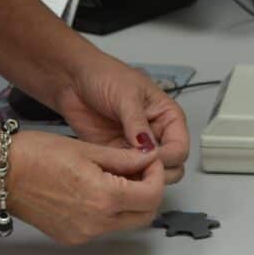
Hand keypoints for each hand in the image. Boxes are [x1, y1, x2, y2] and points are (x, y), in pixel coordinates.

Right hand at [9, 130, 164, 244]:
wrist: (1, 173)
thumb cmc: (37, 155)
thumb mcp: (89, 149)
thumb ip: (125, 158)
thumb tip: (150, 157)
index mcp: (104, 197)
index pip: (152, 195)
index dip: (157, 175)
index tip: (150, 160)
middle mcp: (96, 222)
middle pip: (145, 215)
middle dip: (150, 191)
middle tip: (141, 169)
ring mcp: (83, 233)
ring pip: (125, 223)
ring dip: (131, 201)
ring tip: (118, 176)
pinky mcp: (72, 237)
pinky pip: (104, 227)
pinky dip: (110, 210)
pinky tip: (98, 188)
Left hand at [56, 56, 189, 184]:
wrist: (74, 79)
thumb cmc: (105, 75)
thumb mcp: (126, 95)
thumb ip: (137, 123)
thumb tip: (148, 148)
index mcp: (167, 117)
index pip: (180, 148)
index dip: (167, 157)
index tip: (148, 159)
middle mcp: (156, 134)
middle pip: (171, 166)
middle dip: (157, 173)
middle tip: (137, 170)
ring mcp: (136, 147)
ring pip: (149, 174)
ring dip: (139, 178)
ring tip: (122, 173)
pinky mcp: (117, 155)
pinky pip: (127, 174)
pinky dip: (122, 179)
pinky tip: (112, 174)